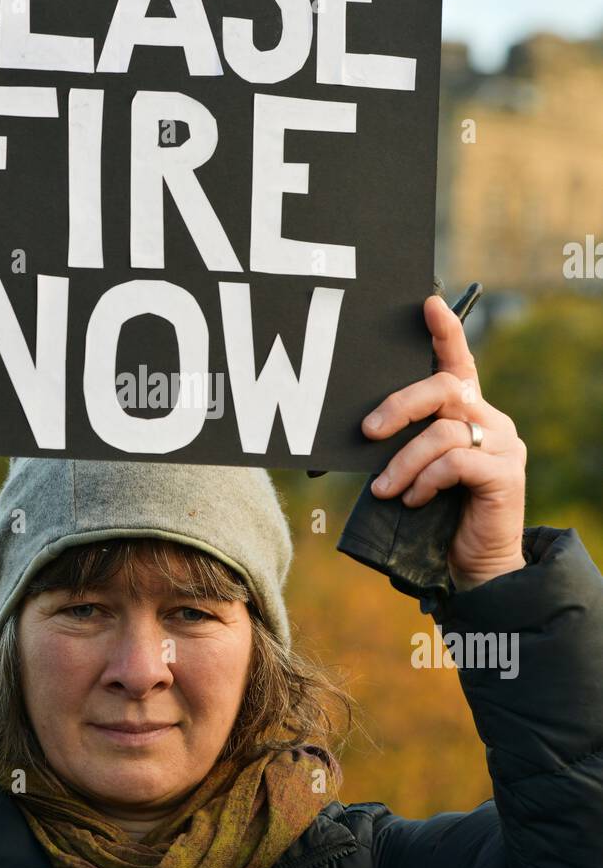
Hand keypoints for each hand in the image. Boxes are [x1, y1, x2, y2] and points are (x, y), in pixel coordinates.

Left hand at [361, 294, 526, 590]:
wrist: (476, 565)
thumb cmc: (437, 515)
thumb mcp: (415, 470)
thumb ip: (402, 443)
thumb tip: (361, 429)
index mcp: (468, 412)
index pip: (458, 361)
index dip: (445, 331)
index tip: (427, 302)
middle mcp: (491, 420)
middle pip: (444, 388)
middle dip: (399, 405)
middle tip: (367, 430)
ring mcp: (503, 446)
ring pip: (442, 431)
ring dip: (403, 461)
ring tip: (385, 489)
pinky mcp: (505, 475)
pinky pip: (455, 462)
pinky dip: (426, 480)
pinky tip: (414, 499)